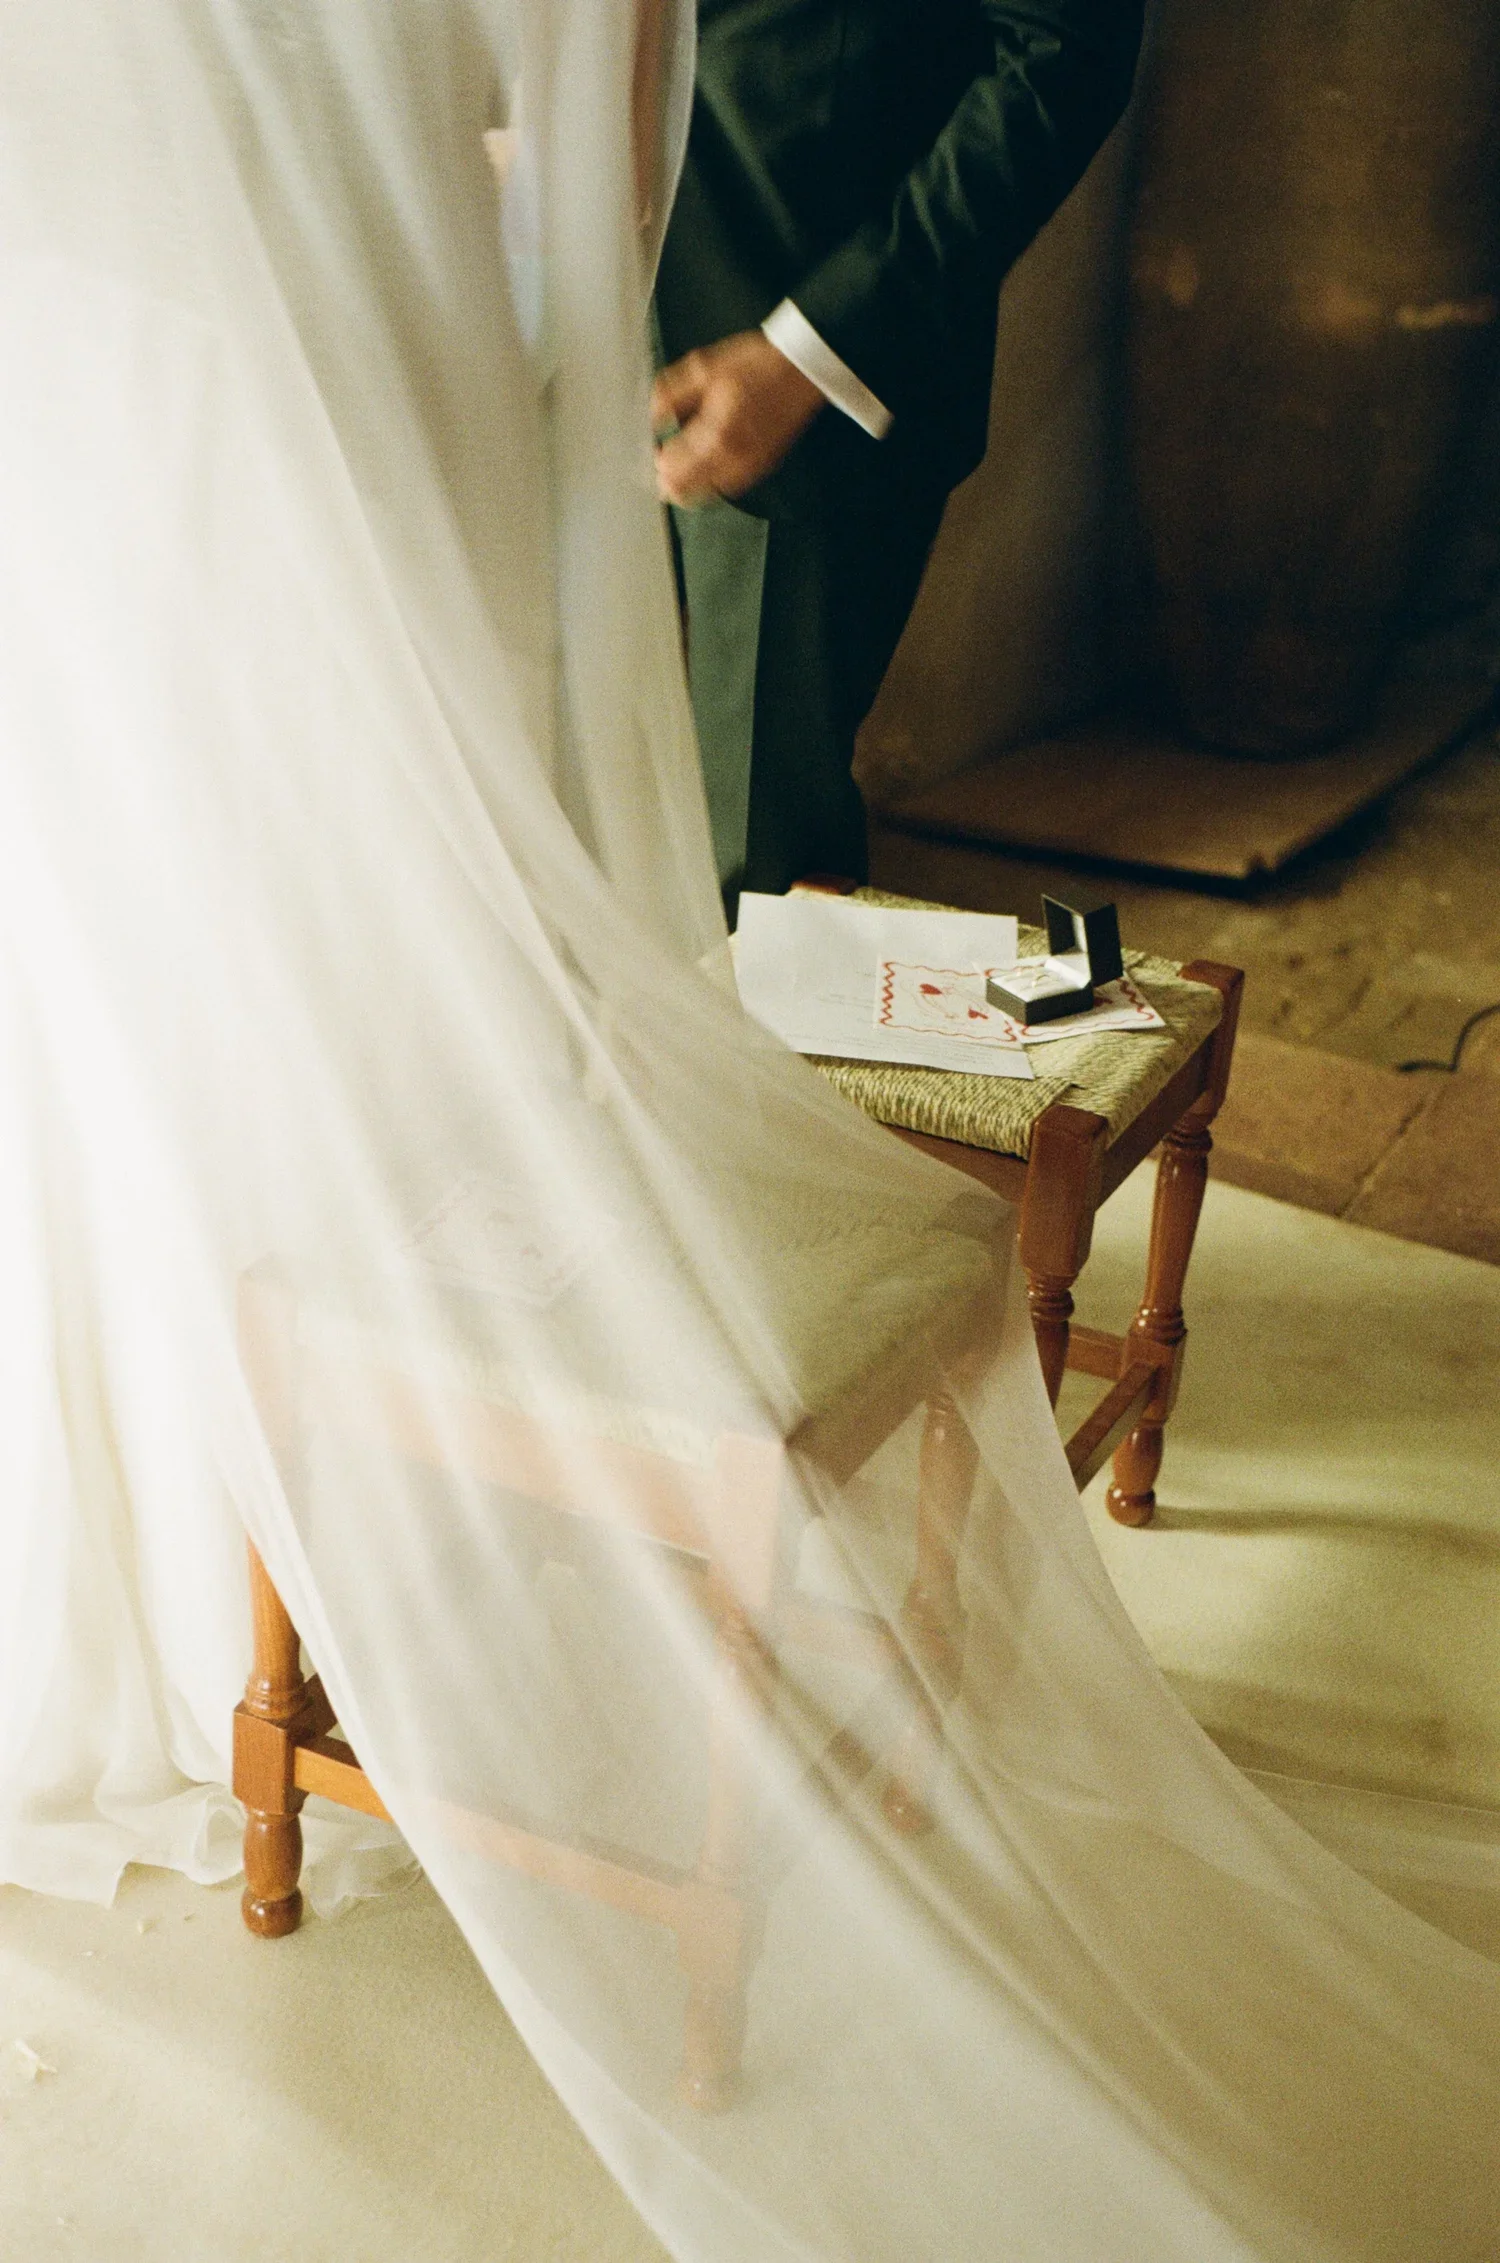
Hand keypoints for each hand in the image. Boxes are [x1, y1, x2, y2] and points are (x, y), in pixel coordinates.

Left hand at [652, 332, 823, 505]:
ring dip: (684, 483)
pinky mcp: (759, 468)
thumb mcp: (704, 368)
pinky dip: (706, 481)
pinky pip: (723, 488)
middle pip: (682, 492)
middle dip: (664, 477)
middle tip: (659, 456)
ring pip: (701, 496)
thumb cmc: (758, 365)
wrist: (801, 369)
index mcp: (715, 433)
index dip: (652, 457)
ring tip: (678, 459)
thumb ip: (671, 394)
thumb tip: (649, 417)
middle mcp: (731, 459)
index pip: (669, 467)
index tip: (651, 443)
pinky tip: (703, 462)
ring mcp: (747, 468)